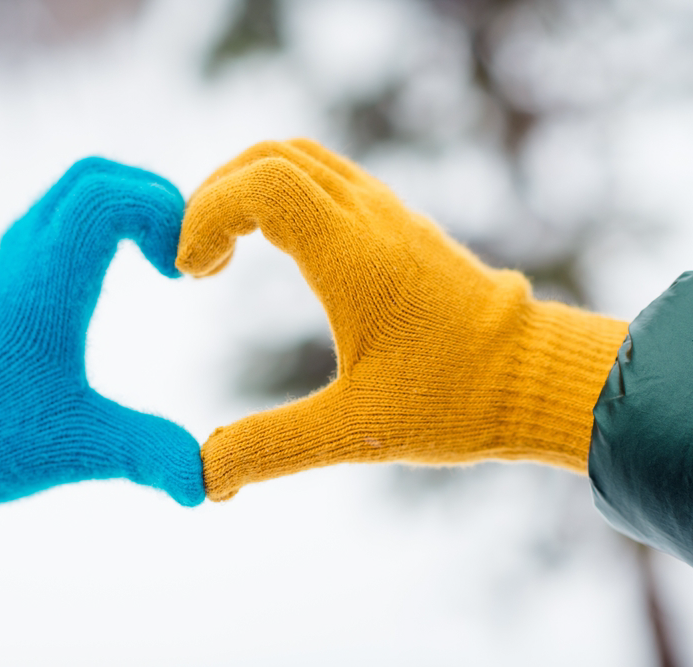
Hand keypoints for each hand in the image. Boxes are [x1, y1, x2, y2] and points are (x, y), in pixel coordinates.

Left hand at [0, 158, 204, 558]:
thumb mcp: (82, 446)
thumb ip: (152, 454)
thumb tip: (211, 484)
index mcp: (47, 282)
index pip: (107, 195)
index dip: (163, 213)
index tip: (183, 275)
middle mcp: (24, 258)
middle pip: (93, 176)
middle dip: (152, 198)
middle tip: (181, 253)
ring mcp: (8, 265)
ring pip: (70, 194)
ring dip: (123, 209)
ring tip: (159, 263)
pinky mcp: (1, 283)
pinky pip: (54, 220)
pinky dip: (96, 227)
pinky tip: (112, 282)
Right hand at [178, 139, 626, 500]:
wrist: (537, 374)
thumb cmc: (456, 399)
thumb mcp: (355, 430)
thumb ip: (272, 447)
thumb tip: (204, 475)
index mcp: (352, 254)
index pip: (260, 183)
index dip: (205, 213)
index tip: (189, 273)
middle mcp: (368, 215)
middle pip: (268, 156)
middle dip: (213, 197)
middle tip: (195, 262)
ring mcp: (385, 210)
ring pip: (296, 158)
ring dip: (244, 191)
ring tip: (223, 255)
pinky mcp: (395, 221)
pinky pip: (322, 176)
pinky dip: (278, 195)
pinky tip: (271, 251)